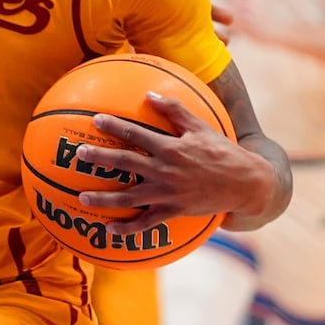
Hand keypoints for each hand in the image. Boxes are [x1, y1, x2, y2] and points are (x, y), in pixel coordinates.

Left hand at [72, 93, 274, 234]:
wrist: (245, 184)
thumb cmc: (222, 152)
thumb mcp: (200, 127)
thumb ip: (174, 110)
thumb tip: (149, 95)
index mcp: (170, 148)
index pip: (136, 134)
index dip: (114, 125)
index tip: (96, 120)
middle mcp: (164, 171)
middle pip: (125, 163)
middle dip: (100, 158)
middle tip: (79, 154)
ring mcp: (167, 194)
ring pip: (129, 198)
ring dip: (104, 198)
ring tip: (82, 197)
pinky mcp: (173, 211)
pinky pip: (146, 223)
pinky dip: (127, 228)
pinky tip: (109, 230)